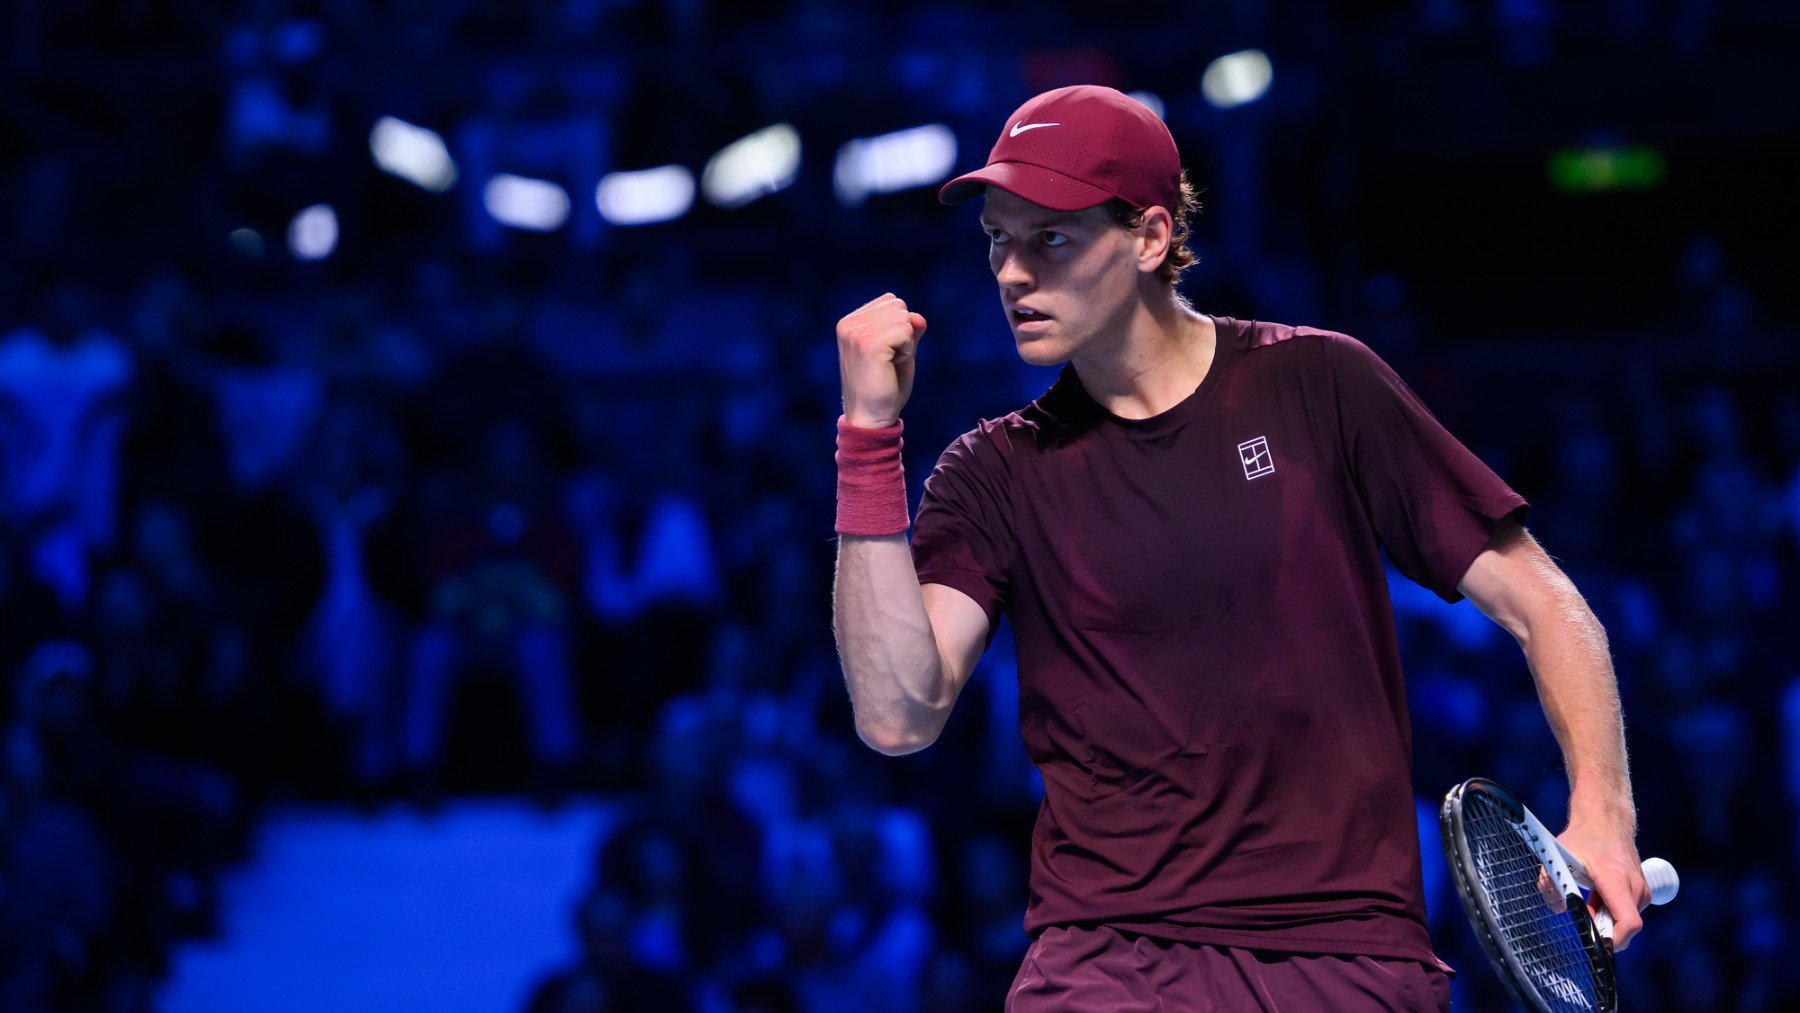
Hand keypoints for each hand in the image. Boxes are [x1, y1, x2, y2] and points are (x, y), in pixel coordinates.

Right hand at [837, 292, 926, 428]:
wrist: (870, 418)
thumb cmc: (884, 387)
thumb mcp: (899, 351)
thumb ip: (908, 329)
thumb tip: (918, 317)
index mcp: (850, 322)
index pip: (891, 301)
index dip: (899, 327)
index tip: (885, 353)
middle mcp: (849, 324)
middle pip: (898, 306)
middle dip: (904, 333)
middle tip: (888, 361)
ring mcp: (856, 333)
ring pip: (904, 318)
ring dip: (906, 344)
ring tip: (888, 365)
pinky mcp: (869, 344)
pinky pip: (906, 331)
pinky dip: (908, 351)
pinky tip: (891, 367)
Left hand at [1556, 824, 1650, 949]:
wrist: (1606, 821)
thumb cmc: (1582, 838)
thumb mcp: (1557, 856)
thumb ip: (1551, 884)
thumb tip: (1558, 908)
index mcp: (1616, 880)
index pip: (1629, 923)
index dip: (1614, 940)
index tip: (1596, 942)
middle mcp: (1635, 887)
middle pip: (1623, 927)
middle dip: (1601, 929)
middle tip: (1582, 912)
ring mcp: (1642, 890)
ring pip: (1623, 921)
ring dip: (1603, 919)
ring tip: (1589, 896)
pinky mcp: (1642, 893)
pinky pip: (1626, 913)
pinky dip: (1609, 911)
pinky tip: (1597, 895)